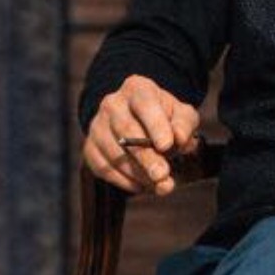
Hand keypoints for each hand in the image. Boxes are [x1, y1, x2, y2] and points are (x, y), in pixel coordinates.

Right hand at [84, 76, 201, 195]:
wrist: (138, 124)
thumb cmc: (164, 120)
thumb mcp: (181, 115)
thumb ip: (184, 124)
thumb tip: (180, 138)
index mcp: (137, 89)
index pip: (144, 103)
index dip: (155, 125)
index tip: (167, 145)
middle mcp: (113, 104)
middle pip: (127, 131)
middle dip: (146, 157)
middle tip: (161, 175)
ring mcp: (98, 126)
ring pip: (115, 154)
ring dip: (138, 174)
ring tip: (158, 184)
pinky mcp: (90, 148)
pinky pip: (105, 169)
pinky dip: (125, 181)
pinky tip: (141, 184)